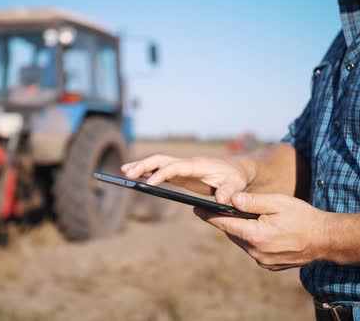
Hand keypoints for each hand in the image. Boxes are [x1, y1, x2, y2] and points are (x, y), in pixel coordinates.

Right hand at [121, 155, 253, 203]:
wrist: (236, 170)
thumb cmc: (235, 178)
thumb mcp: (235, 185)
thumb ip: (228, 192)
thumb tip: (221, 200)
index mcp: (197, 165)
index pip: (176, 167)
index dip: (162, 174)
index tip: (149, 183)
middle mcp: (186, 163)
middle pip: (161, 159)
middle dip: (144, 165)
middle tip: (127, 174)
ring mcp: (181, 167)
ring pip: (158, 162)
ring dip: (141, 166)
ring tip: (124, 172)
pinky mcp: (179, 173)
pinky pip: (160, 170)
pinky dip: (147, 171)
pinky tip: (135, 176)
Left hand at [194, 192, 329, 270]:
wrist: (326, 239)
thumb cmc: (303, 216)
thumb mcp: (278, 202)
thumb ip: (253, 201)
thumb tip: (231, 200)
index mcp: (256, 235)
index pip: (225, 223)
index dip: (209, 215)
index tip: (195, 208)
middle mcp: (256, 252)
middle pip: (232, 232)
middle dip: (227, 220)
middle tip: (220, 208)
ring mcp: (262, 261)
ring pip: (242, 242)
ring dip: (240, 230)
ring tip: (241, 217)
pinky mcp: (269, 265)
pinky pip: (253, 249)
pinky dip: (252, 239)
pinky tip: (259, 230)